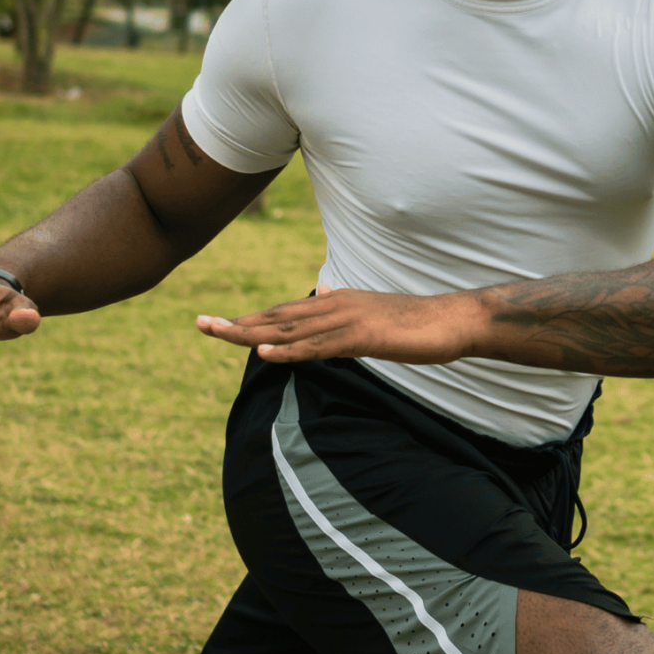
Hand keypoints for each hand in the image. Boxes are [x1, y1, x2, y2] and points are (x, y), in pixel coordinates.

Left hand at [195, 284, 485, 365]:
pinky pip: (318, 346)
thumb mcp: (374, 318)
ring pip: (290, 329)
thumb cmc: (418, 324)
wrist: (453, 321)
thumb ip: (345, 315)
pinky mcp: (363, 337)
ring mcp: (348, 320)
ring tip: (217, 333)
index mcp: (337, 303)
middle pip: (277, 316)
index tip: (219, 324)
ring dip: (251, 332)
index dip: (251, 318)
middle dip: (237, 322)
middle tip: (199, 323)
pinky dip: (288, 350)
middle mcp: (336, 305)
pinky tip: (264, 352)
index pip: (285, 313)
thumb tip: (323, 301)